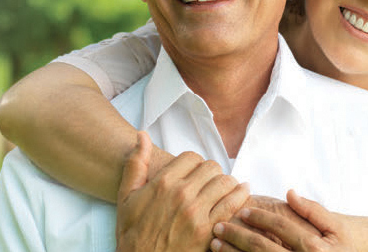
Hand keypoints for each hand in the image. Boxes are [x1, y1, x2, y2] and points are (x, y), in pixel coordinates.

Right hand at [116, 131, 249, 251]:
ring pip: (225, 182)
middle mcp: (181, 194)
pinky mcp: (209, 231)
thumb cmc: (132, 232)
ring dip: (227, 183)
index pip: (191, 157)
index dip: (194, 162)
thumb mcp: (126, 196)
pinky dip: (240, 197)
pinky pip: (232, 205)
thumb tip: (142, 136)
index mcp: (163, 183)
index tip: (194, 171)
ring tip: (225, 187)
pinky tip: (241, 194)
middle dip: (211, 172)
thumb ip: (135, 164)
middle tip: (209, 181)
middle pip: (211, 167)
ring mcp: (197, 214)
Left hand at [210, 190, 355, 251]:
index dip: (260, 217)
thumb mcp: (336, 227)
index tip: (241, 210)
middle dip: (238, 236)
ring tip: (215, 243)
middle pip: (263, 248)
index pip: (281, 228)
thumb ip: (313, 210)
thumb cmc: (341, 246)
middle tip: (219, 226)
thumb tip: (290, 193)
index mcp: (315, 248)